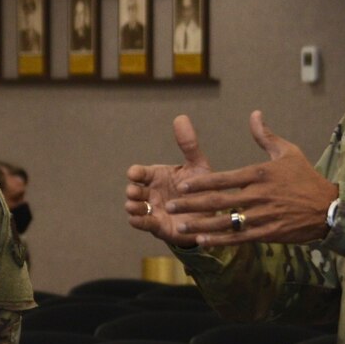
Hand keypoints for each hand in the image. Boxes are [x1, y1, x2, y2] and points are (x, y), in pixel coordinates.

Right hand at [124, 114, 213, 246]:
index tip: (134, 174)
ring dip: (132, 206)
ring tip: (134, 206)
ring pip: (134, 207)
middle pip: (134, 190)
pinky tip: (136, 219)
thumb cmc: (202, 187)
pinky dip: (137, 221)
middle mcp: (152, 192)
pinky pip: (142, 224)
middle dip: (132, 191)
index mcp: (158, 176)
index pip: (140, 172)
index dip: (135, 172)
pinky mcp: (158, 226)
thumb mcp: (198, 165)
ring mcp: (153, 209)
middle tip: (135, 192)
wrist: (212, 215)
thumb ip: (189, 144)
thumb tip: (181, 117)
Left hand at [165, 110, 335, 246]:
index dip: (200, 183)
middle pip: (219, 201)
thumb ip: (266, 136)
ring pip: (226, 222)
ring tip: (179, 225)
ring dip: (201, 224)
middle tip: (170, 205)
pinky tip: (202, 240)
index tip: (180, 185)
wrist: (329, 208)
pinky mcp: (268, 233)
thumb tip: (254, 114)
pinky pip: (239, 238)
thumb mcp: (288, 152)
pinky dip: (219, 240)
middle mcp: (259, 195)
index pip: (223, 179)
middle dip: (191, 204)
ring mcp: (263, 216)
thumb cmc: (306, 177)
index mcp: (260, 174)